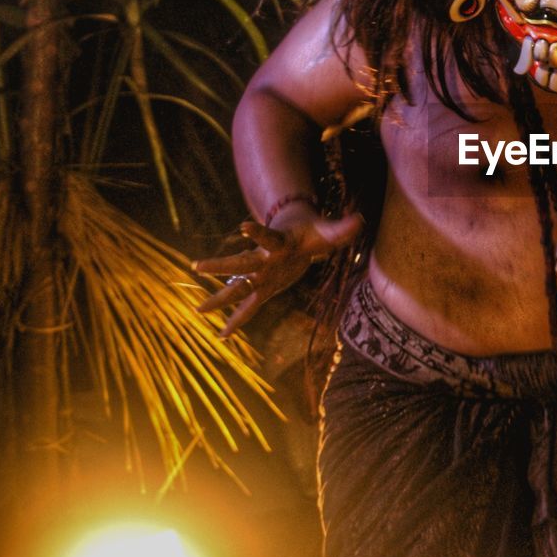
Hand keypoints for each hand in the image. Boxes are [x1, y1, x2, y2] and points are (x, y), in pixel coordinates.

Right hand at [192, 205, 362, 335]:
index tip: (242, 227)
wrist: (294, 230)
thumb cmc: (310, 230)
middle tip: (196, 265)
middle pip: (240, 263)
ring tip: (198, 310)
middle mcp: (264, 259)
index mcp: (279, 243)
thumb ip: (341, 229)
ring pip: (236, 287)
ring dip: (219, 298)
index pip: (267, 237)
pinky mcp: (263, 287)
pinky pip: (247, 306)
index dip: (257, 232)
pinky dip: (236, 320)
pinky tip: (221, 336)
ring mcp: (260, 274)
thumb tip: (360, 219)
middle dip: (220, 266)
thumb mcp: (326, 231)